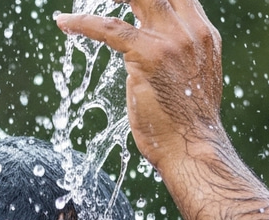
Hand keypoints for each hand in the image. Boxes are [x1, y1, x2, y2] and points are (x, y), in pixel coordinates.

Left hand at [57, 0, 223, 171]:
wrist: (194, 148)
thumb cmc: (189, 128)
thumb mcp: (192, 84)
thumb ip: (178, 64)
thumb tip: (159, 66)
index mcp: (203, 35)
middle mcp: (190, 30)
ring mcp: (170, 40)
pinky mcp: (148, 55)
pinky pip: (110, 28)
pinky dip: (83, 23)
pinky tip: (65, 22)